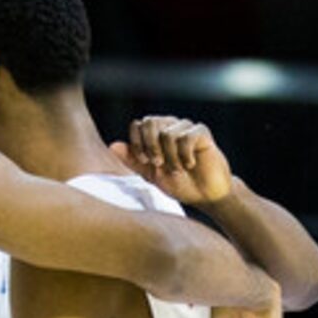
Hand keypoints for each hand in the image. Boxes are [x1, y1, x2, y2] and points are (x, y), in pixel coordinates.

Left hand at [113, 116, 233, 205]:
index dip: (137, 143)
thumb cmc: (180, 184)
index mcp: (155, 135)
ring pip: (168, 133)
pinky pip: (186, 137)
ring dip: (171, 157)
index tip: (144, 162)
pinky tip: (190, 165)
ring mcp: (186, 128)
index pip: (137, 125)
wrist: (205, 195)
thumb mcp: (151, 175)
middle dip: (151, 146)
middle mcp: (170, 127)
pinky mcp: (201, 133)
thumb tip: (112, 146)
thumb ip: (133, 161)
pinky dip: (185, 155)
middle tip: (159, 164)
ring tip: (179, 170)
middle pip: (150, 121)